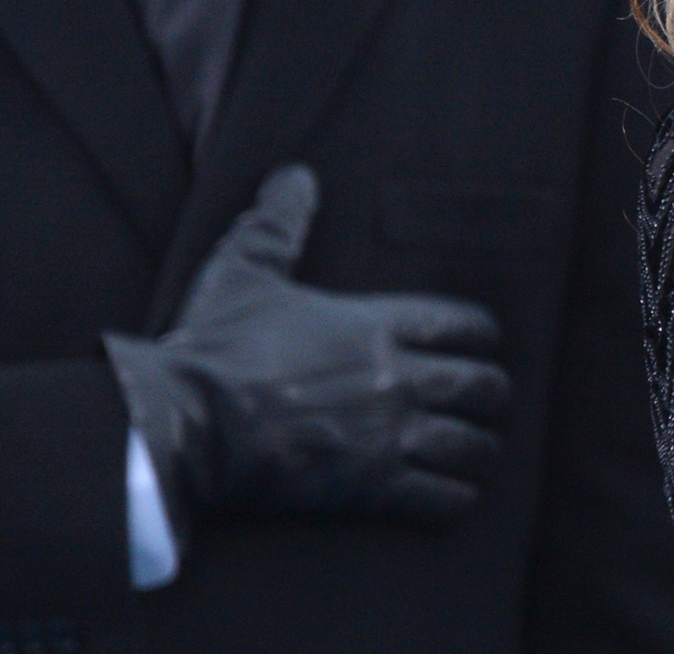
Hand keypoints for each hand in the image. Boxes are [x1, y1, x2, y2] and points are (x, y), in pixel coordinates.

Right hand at [103, 166, 511, 554]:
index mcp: (376, 324)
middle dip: (490, 394)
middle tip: (484, 402)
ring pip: (473, 445)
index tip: (480, 343)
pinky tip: (455, 497)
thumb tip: (295, 174)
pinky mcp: (371, 487)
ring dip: (479, 450)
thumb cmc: (212, 348)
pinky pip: (442, 497)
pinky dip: (456, 498)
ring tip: (477, 452)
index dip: (480, 335)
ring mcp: (389, 434)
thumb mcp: (244, 270)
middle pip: (484, 385)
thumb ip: (278, 222)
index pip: (465, 324)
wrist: (182, 422)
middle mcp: (397, 377)